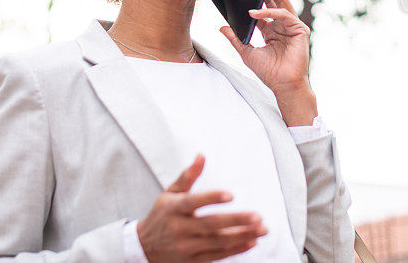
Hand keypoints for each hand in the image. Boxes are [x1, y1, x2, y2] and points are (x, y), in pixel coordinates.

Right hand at [137, 154, 267, 261]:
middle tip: (257, 216)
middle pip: (210, 225)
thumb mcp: (170, 193)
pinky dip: (236, 250)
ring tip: (262, 229)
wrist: (144, 247)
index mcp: (173, 208)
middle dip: (235, 221)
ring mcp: (186, 247)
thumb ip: (188, 176)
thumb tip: (202, 155)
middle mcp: (179, 229)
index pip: (193, 202)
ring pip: (217, 242)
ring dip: (242, 236)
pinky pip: (217, 256)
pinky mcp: (192, 261)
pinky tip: (252, 242)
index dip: (211, 198)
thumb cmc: (162, 215)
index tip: (231, 194)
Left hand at [219, 0, 311, 94]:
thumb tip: (222, 27)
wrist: (283, 86)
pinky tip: (254, 13)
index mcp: (271, 27)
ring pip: (281, 0)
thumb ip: (236, 39)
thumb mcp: (246, 52)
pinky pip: (284, 15)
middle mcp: (282, 23)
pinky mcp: (300, 30)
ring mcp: (292, 25)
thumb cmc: (269, 72)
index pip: (262, 4)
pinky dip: (270, 12)